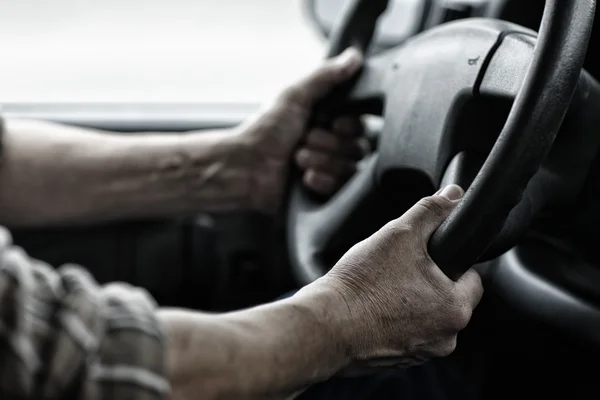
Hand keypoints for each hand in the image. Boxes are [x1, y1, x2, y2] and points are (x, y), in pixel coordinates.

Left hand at [239, 48, 366, 212]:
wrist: (245, 167)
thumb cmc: (265, 130)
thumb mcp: (294, 96)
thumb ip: (325, 76)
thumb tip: (354, 56)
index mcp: (328, 123)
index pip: (362, 126)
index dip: (349, 126)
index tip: (333, 123)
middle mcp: (332, 147)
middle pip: (358, 149)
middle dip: (329, 145)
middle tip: (304, 140)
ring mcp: (328, 172)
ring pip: (350, 169)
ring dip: (322, 161)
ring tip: (297, 158)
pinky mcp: (323, 194)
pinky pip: (341, 189)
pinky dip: (321, 181)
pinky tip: (303, 178)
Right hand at [299, 185, 483, 374]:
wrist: (325, 326)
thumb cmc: (362, 285)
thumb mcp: (400, 234)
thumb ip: (431, 211)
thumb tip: (454, 195)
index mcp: (456, 309)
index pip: (472, 278)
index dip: (450, 260)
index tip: (428, 255)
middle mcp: (445, 338)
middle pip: (447, 298)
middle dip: (427, 281)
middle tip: (398, 268)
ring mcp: (421, 354)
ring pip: (425, 317)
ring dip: (410, 302)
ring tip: (381, 288)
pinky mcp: (398, 362)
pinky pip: (405, 333)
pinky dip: (393, 320)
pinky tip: (372, 307)